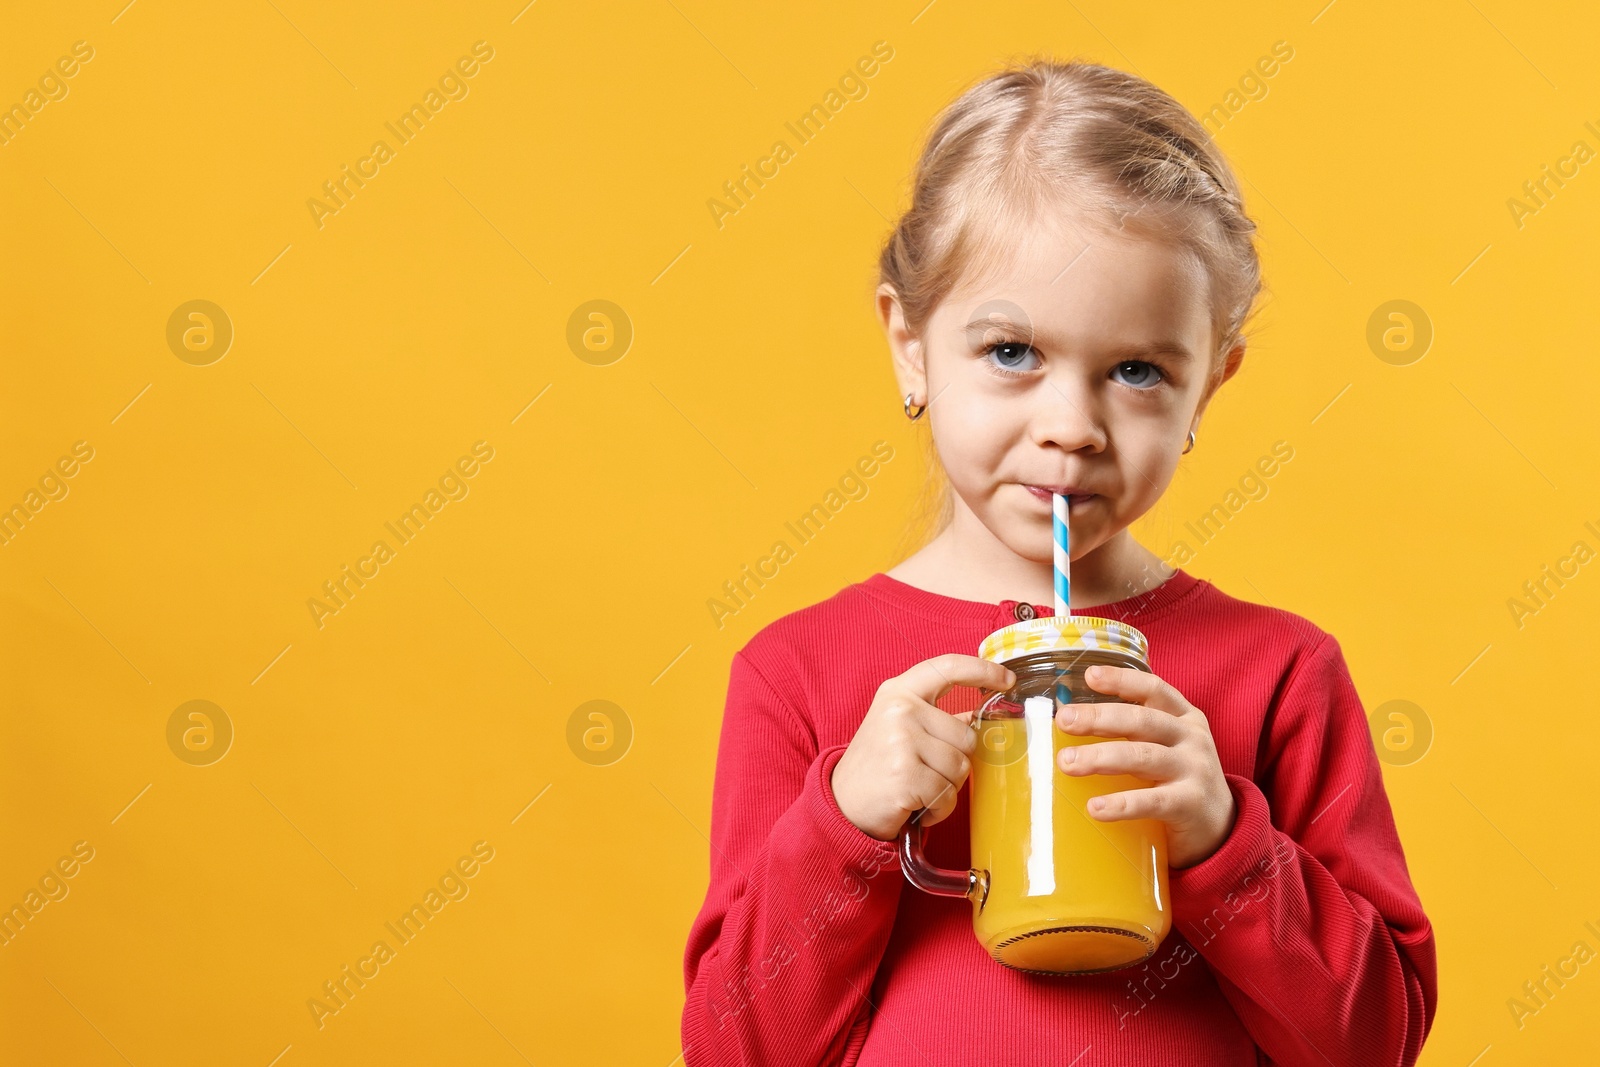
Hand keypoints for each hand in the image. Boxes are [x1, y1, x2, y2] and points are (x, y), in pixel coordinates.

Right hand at [832, 654, 1016, 841]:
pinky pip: (947, 794)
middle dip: (955, 761)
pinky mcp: (905, 775)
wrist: (842, 803)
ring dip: (946, 787)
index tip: (1007, 680)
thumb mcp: (900, 728)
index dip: (982, 670)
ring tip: (919, 788)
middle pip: (966, 736)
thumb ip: (936, 717)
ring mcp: (901, 741)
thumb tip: (979, 715)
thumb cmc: (877, 765)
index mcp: (899, 692)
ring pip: (960, 768)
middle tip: (925, 771)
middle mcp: (900, 710)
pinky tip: (916, 805)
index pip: (947, 668)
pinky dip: (938, 808)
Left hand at [1056, 664, 1236, 868]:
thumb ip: (1133, 732)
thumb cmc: (1179, 779)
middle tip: (1063, 720)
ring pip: (1143, 757)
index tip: (1089, 676)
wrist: (1221, 826)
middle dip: (1099, 718)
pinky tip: (1095, 807)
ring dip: (1101, 757)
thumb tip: (1069, 725)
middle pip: (1141, 720)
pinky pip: (1152, 801)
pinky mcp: (1191, 805)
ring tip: (1067, 763)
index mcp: (1183, 717)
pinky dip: (1122, 804)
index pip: (1153, 689)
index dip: (1122, 680)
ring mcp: (1194, 770)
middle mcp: (1191, 738)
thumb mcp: (1166, 746)